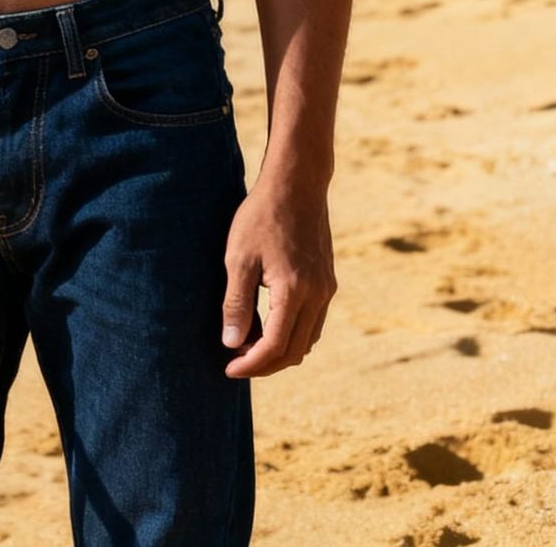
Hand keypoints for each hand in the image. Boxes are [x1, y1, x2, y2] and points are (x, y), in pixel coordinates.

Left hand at [220, 174, 337, 376]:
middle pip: (295, 351)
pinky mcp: (328, 281)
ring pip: (308, 339)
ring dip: (281, 351)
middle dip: (266, 364)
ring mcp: (327, 289)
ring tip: (248, 347)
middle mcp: (318, 296)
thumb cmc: (261, 218)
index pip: (275, 347)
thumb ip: (235, 303)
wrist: (296, 185)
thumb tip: (231, 344)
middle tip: (235, 363)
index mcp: (295, 292)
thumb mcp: (239, 258)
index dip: (251, 364)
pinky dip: (293, 333)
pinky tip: (269, 326)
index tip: (228, 369)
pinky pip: (314, 322)